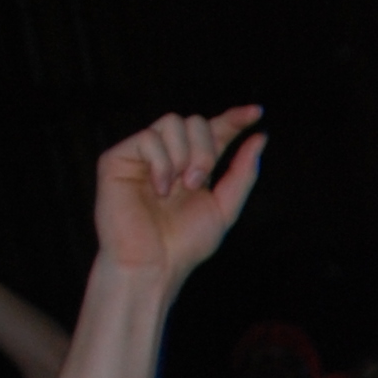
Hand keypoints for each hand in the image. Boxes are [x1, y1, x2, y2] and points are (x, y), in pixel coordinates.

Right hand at [90, 109, 265, 276]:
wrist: (153, 265)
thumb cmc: (184, 244)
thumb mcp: (225, 208)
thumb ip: (242, 173)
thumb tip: (260, 138)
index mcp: (194, 166)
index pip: (215, 132)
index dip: (234, 119)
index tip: (256, 113)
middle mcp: (169, 156)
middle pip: (195, 121)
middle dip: (205, 150)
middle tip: (197, 183)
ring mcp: (142, 156)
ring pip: (173, 122)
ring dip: (184, 155)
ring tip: (178, 187)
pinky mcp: (117, 158)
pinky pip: (148, 137)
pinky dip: (161, 163)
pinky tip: (159, 188)